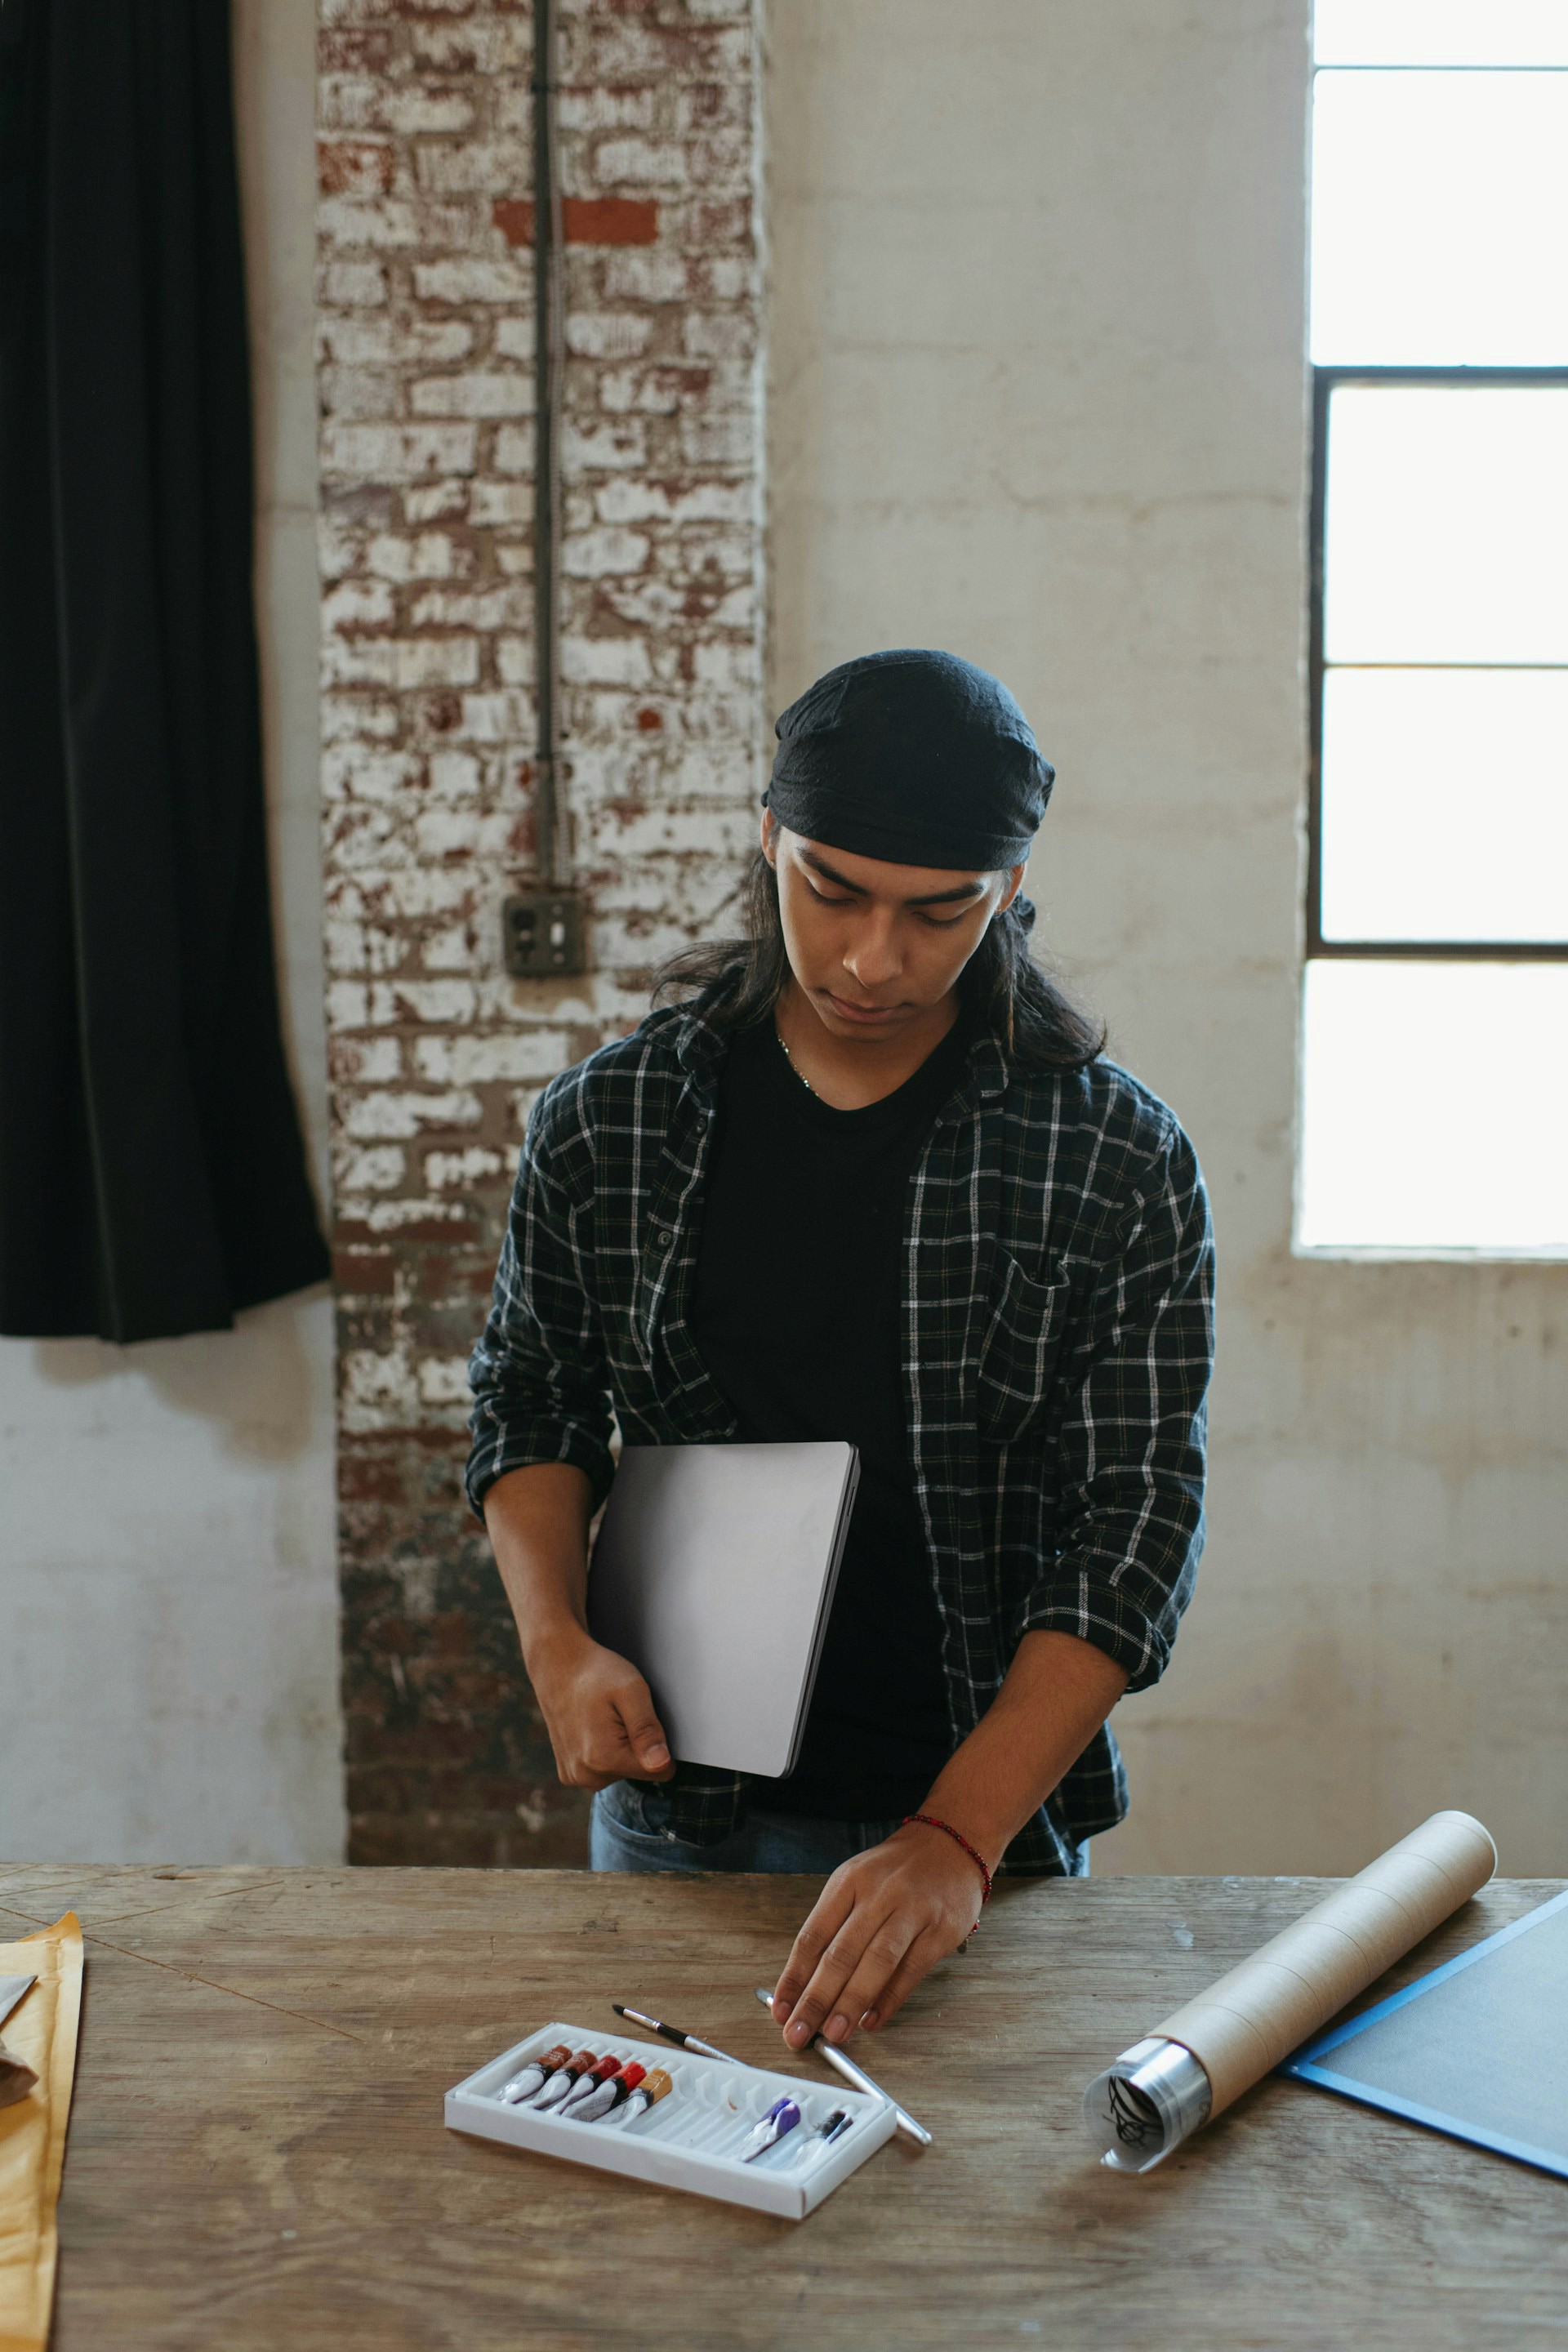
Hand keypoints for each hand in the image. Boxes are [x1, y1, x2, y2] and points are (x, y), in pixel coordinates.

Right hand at [526, 1626, 674, 1789]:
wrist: (558, 1666)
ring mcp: (575, 1776)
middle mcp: (587, 1775)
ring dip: (620, 1750)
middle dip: (637, 1746)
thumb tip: (661, 1764)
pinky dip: (603, 1753)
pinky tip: (594, 1729)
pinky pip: (602, 1772)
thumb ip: (647, 1730)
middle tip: (620, 1715)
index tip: (640, 1720)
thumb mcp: (632, 1691)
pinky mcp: (569, 1773)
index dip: (659, 1743)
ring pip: (620, 1773)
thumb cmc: (596, 1674)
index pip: (661, 1770)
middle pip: (638, 1773)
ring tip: (606, 1720)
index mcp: (605, 1758)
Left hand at [770, 1821, 986, 2049]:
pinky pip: (910, 1971)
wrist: (950, 1845)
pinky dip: (889, 2000)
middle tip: (799, 2032)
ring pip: (875, 1962)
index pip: (812, 1936)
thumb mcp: (856, 1883)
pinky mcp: (940, 1930)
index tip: (781, 2010)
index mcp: (848, 1882)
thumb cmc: (895, 1872)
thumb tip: (806, 1985)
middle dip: (816, 1999)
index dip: (794, 1977)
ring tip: (834, 2033)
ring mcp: (911, 1911)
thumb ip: (833, 1928)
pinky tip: (871, 2021)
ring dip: (851, 2003)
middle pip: (840, 1953)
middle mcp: (878, 1894)